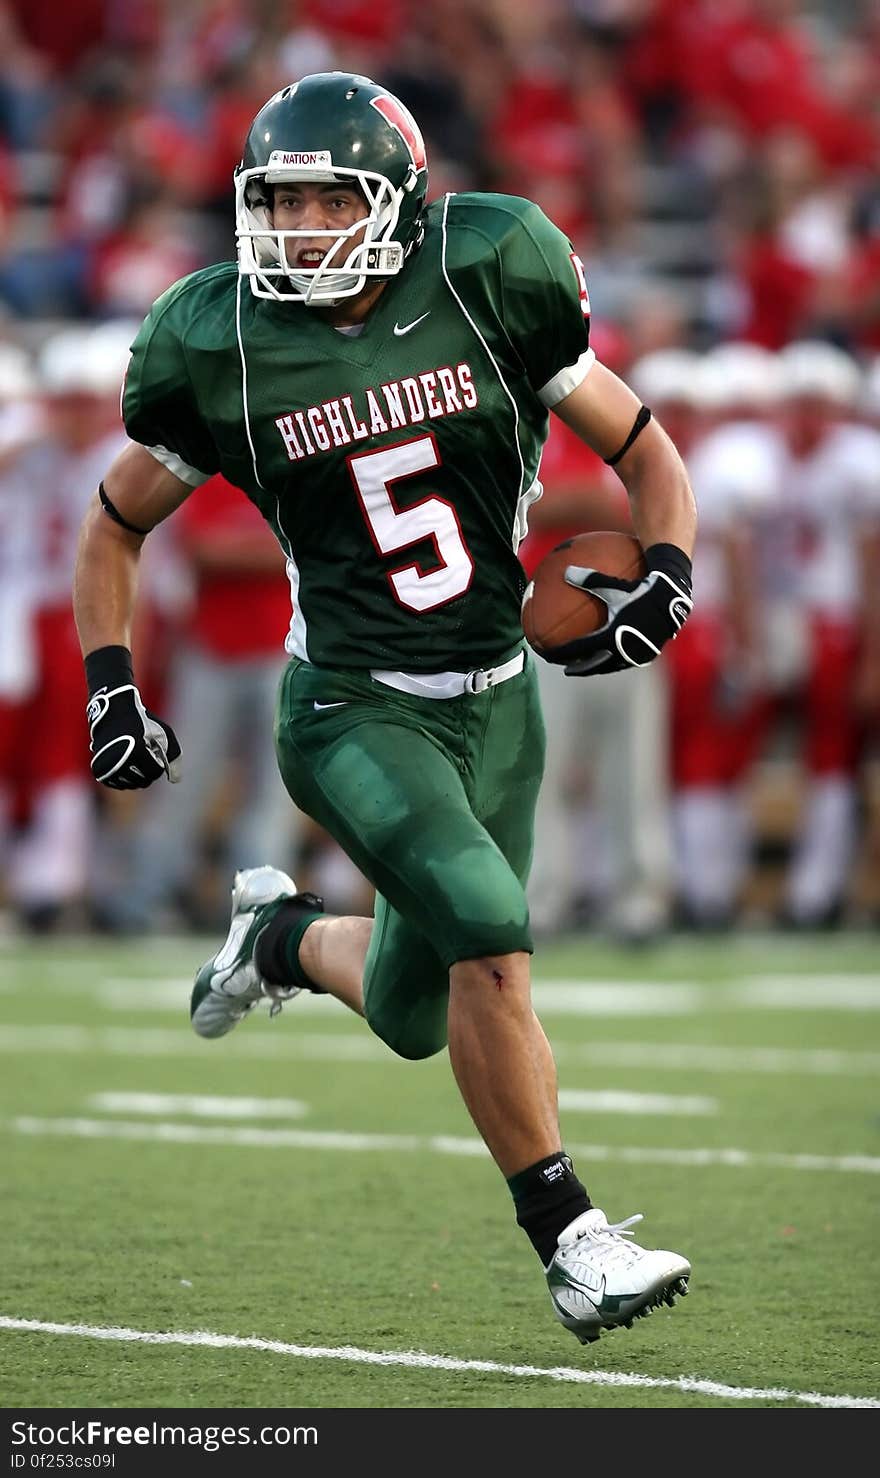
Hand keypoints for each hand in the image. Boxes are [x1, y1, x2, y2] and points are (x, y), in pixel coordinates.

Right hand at [86, 683, 180, 788]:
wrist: (113, 713)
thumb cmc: (143, 723)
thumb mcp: (164, 735)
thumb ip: (174, 758)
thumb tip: (174, 780)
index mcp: (136, 752)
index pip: (155, 772)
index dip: (159, 762)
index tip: (154, 749)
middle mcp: (119, 761)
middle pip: (143, 781)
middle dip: (148, 769)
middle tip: (143, 752)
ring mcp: (107, 767)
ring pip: (130, 785)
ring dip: (136, 774)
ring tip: (134, 755)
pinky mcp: (99, 770)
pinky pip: (117, 784)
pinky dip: (124, 778)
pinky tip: (126, 764)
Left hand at [544, 543, 692, 675]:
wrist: (673, 597)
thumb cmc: (641, 587)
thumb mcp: (613, 584)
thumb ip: (589, 579)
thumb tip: (566, 571)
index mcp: (609, 637)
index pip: (576, 651)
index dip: (559, 654)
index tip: (546, 655)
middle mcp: (621, 651)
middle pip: (592, 665)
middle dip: (577, 668)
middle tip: (564, 668)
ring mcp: (635, 655)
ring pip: (610, 666)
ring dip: (597, 666)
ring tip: (587, 664)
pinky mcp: (648, 653)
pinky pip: (625, 660)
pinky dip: (614, 659)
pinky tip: (612, 652)